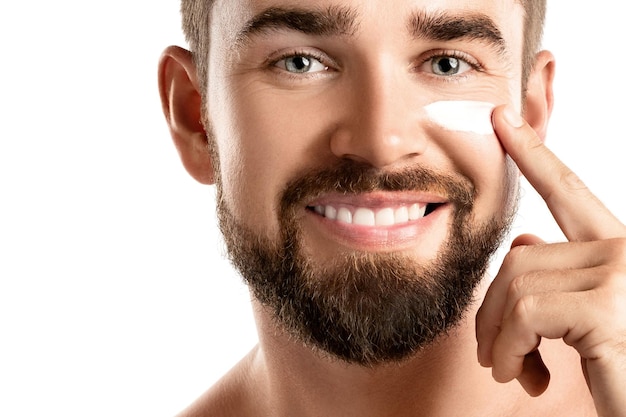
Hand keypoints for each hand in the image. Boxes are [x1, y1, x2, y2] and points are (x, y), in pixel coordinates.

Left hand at [476, 105, 625, 415]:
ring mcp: (622, 272)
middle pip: (519, 258)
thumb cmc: (624, 370)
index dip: (533, 154)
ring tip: (513, 370)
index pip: (569, 190)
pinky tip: (527, 377)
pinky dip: (511, 350)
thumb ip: (561, 275)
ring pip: (516, 284)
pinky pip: (524, 314)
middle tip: (496, 353)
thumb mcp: (589, 317)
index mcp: (619, 249)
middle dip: (493, 311)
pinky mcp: (609, 306)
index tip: (503, 120)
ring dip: (500, 338)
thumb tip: (524, 243)